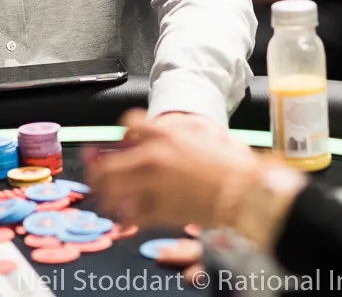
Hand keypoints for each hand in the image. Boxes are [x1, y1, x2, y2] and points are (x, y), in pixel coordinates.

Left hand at [86, 110, 306, 248]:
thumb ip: (178, 133)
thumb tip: (160, 136)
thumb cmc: (232, 164)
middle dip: (96, 169)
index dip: (122, 134)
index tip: (120, 143)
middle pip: (107, 162)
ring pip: (111, 190)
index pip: (128, 124)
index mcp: (165, 134)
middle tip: (95, 174)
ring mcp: (153, 185)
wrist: (246, 190)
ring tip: (105, 199)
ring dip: (105, 195)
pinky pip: (130, 215)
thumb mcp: (204, 135)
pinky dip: (125, 217)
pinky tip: (126, 218)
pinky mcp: (159, 211)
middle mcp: (153, 157)